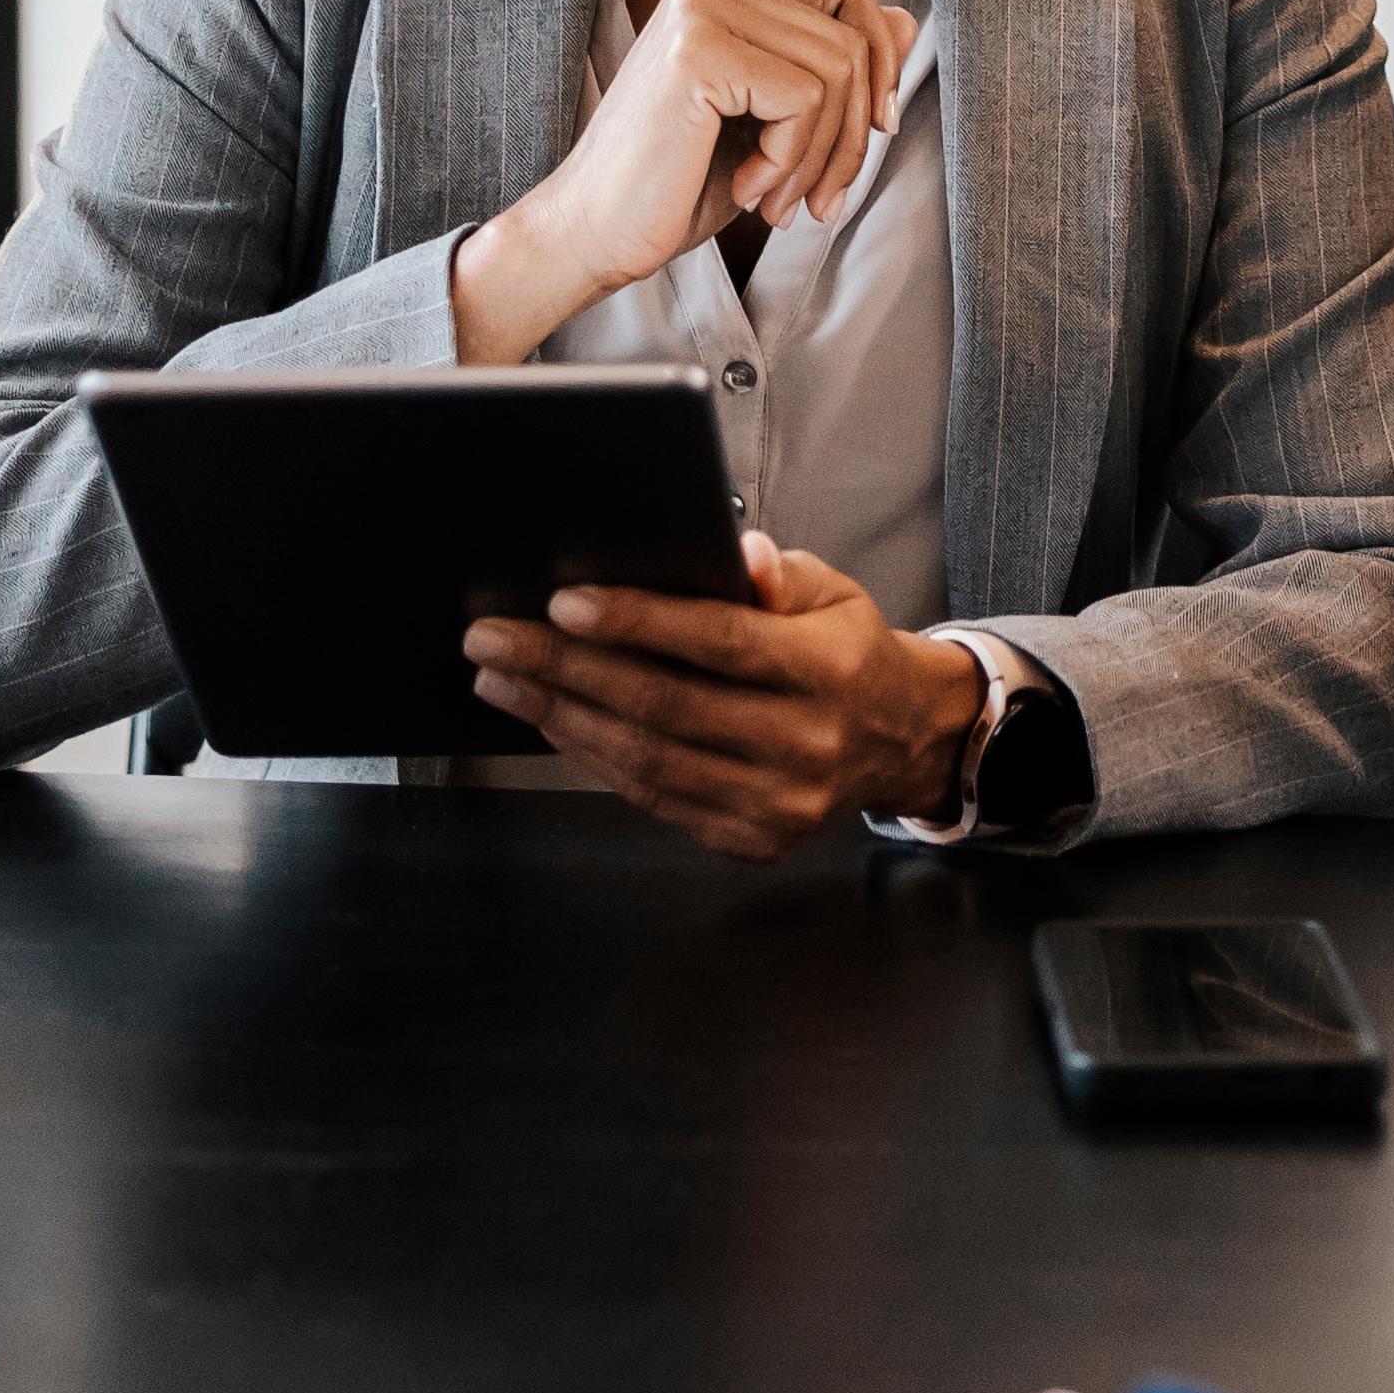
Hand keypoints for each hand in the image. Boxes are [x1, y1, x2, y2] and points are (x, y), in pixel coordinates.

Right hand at [450, 0, 914, 362]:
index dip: (877, 58)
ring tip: (776, 202)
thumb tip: (909, 21)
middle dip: (853, 130)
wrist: (592, 235)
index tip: (871, 131)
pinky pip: (807, 99)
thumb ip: (832, 68)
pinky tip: (747, 189)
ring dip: (821, 156)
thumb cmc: (674, 185)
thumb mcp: (772, 125)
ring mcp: (701, 10)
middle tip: (819, 197)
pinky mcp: (699, 52)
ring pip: (838, 69)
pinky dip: (791, 160)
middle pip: (850, 32)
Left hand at [460, 533, 985, 857]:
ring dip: (560, 716)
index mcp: (831, 671)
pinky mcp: (752, 838)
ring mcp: (779, 802)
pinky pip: (654, 798)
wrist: (900, 739)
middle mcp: (808, 743)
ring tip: (502, 678)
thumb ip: (782, 571)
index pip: (721, 643)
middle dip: (565, 668)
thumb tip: (740, 554)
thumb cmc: (846, 651)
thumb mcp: (833, 591)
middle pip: (665, 705)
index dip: (637, 622)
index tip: (562, 602)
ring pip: (649, 760)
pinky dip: (592, 757)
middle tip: (492, 637)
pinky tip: (552, 720)